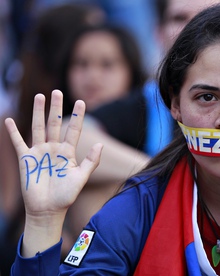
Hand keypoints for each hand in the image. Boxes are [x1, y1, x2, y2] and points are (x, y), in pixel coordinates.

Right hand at [5, 90, 101, 217]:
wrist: (48, 210)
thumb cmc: (66, 196)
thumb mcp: (81, 178)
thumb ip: (91, 161)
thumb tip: (100, 144)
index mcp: (68, 152)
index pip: (74, 130)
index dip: (78, 116)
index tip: (82, 101)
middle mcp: (54, 149)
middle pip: (55, 124)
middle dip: (56, 108)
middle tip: (57, 91)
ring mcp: (39, 152)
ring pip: (38, 128)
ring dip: (39, 112)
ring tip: (40, 96)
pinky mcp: (26, 159)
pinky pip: (19, 142)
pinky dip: (13, 132)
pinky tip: (10, 120)